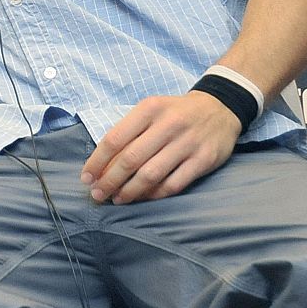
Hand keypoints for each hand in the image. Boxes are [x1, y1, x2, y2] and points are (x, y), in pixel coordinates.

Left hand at [81, 92, 240, 203]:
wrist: (220, 108)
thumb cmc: (175, 113)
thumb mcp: (150, 111)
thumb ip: (128, 132)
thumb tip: (102, 165)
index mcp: (149, 109)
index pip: (114, 139)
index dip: (97, 162)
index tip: (86, 178)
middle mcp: (168, 124)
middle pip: (130, 159)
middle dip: (109, 181)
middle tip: (97, 195)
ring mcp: (188, 143)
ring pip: (151, 174)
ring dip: (129, 191)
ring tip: (117, 199)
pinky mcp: (204, 160)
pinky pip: (173, 184)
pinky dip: (154, 194)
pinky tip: (143, 198)